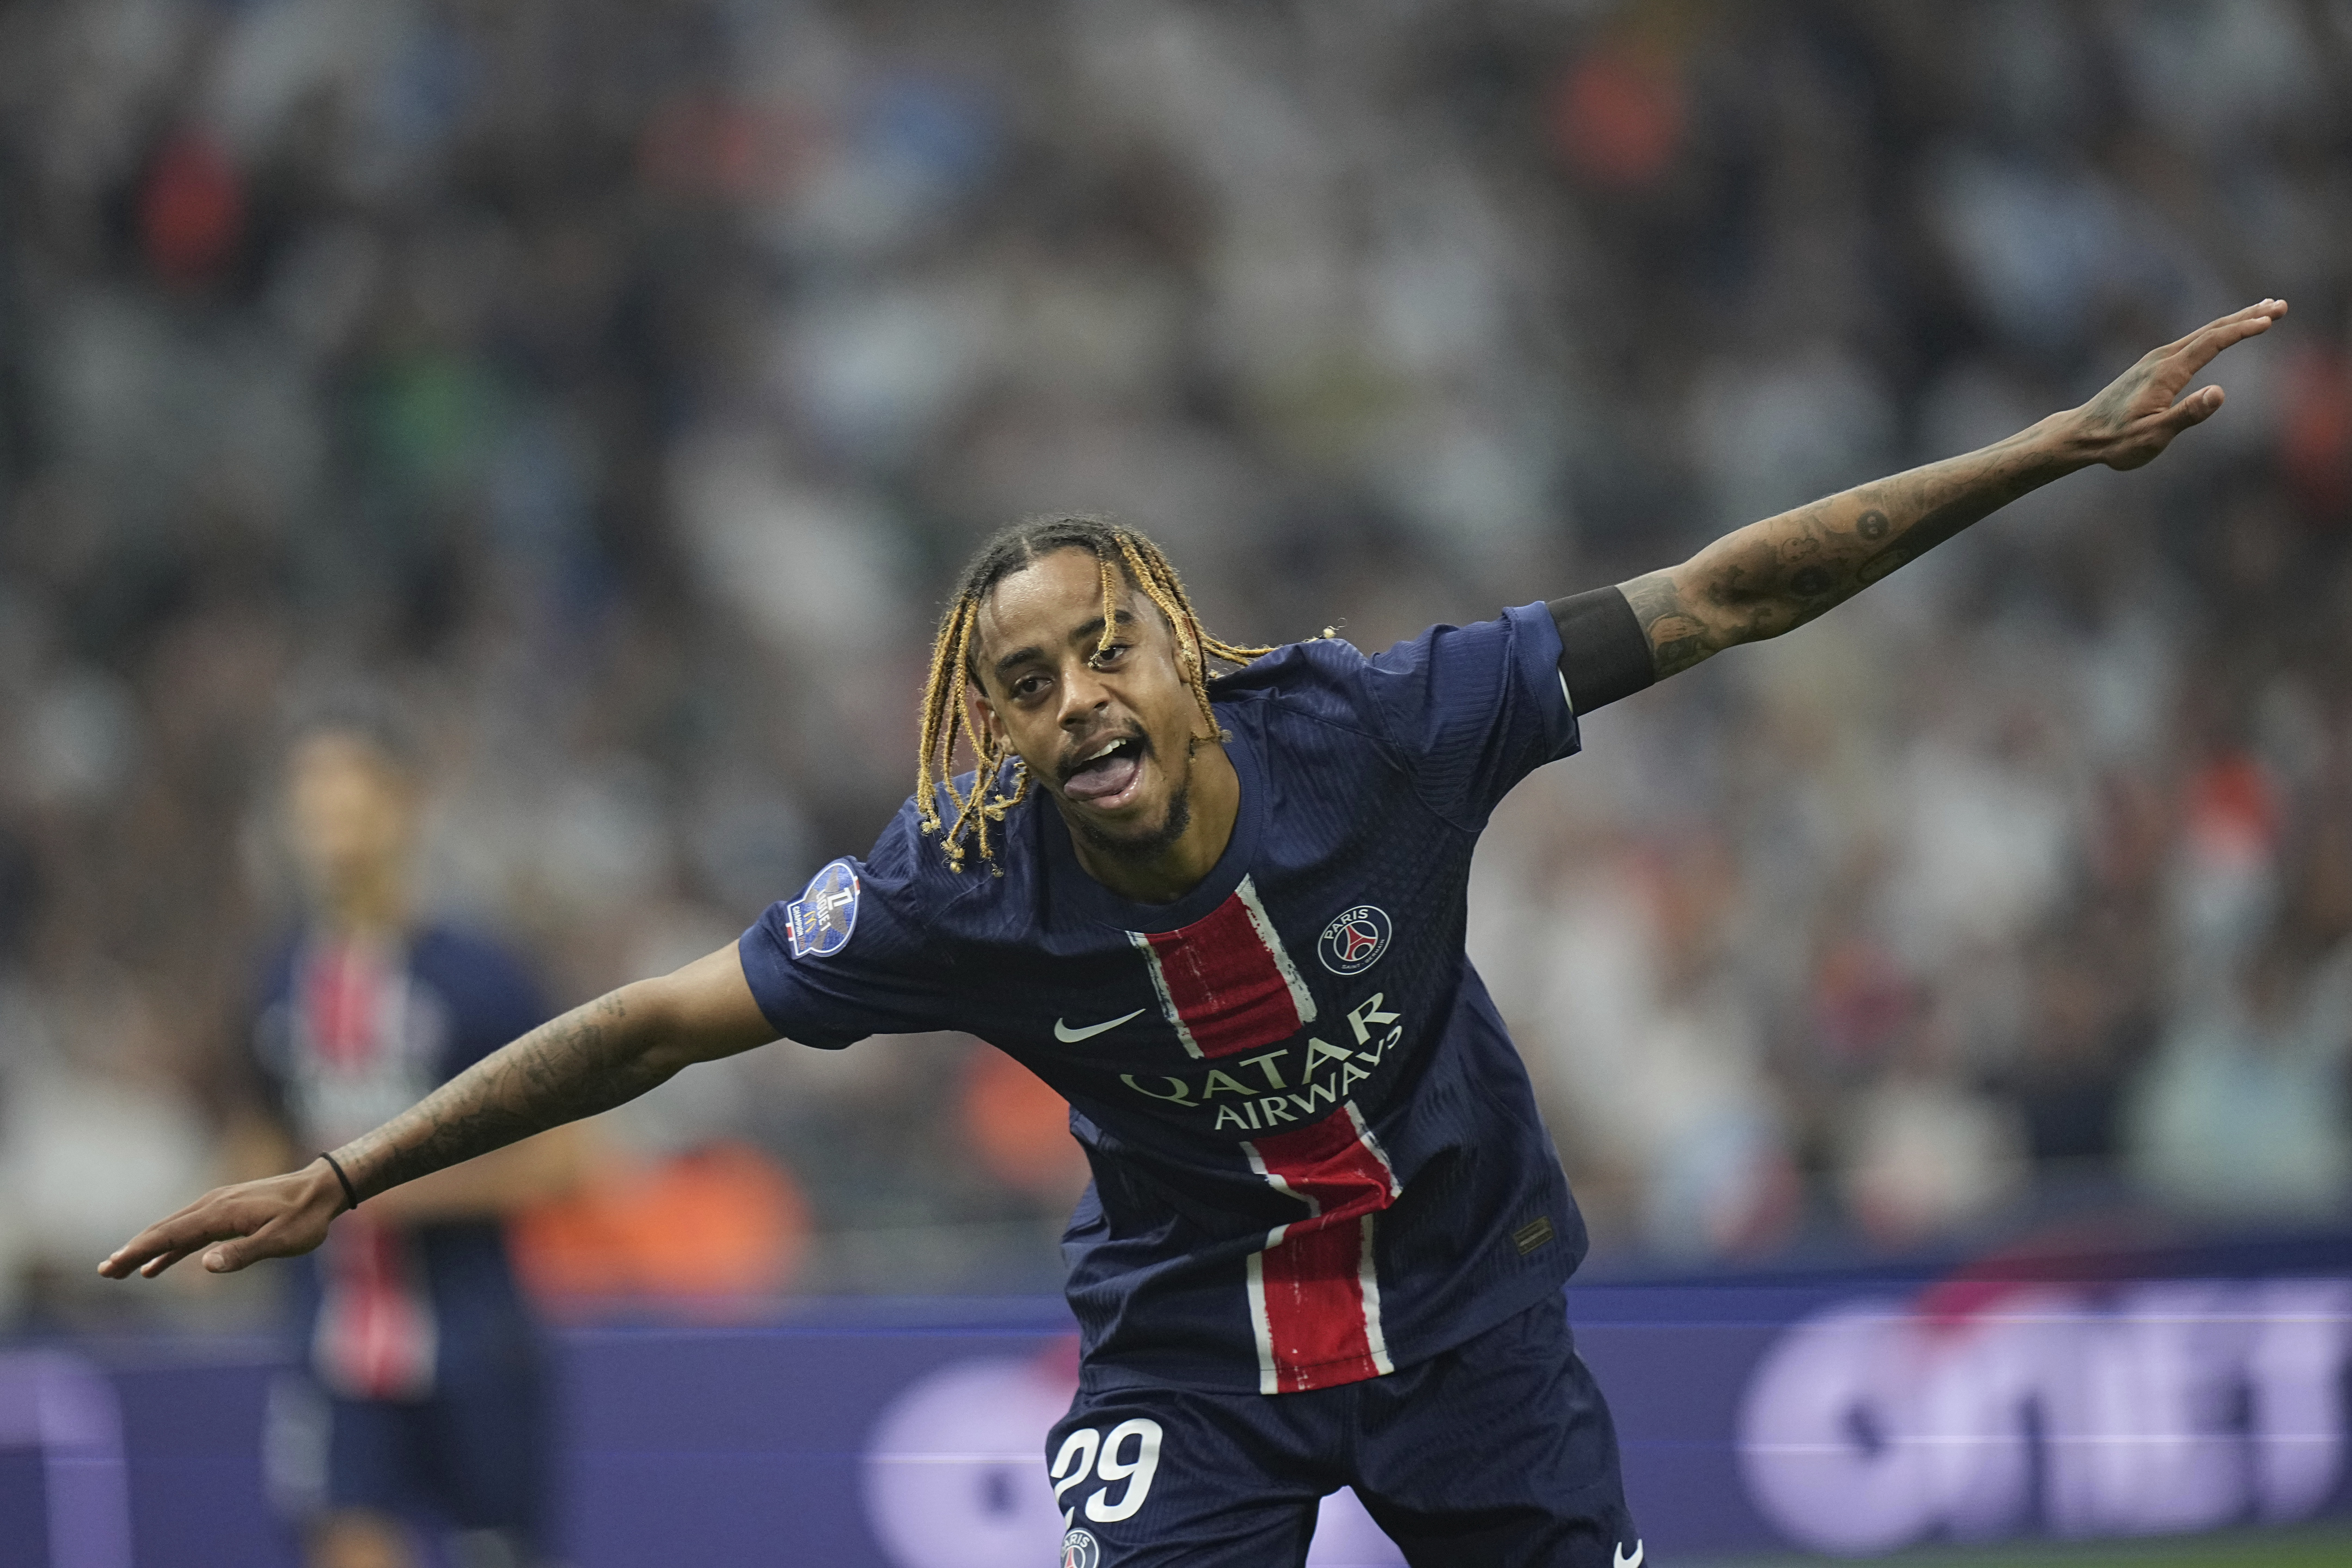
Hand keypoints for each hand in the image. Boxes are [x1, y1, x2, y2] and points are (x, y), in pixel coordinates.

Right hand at [97, 1159, 346, 1278]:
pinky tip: (157, 1267)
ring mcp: (218, 1206)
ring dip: (147, 1250)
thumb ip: (244, 1253)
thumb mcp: (280, 1240)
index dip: (139, 1251)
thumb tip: (205, 1265)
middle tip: (105, 1271)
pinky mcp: (227, 1211)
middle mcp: (213, 1205)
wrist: (323, 1188)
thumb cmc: (305, 1217)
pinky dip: (170, 1248)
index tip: (113, 1265)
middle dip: (133, 1250)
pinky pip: (190, 1232)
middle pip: (164, 1230)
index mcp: (220, 1213)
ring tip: (122, 1270)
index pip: (170, 1235)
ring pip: (174, 1230)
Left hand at [2068, 299, 2286, 470]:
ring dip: (2234, 321)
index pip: (2211, 343)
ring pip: (2202, 334)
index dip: (2241, 330)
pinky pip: (2191, 343)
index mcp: (2166, 372)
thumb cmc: (2115, 441)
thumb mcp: (2152, 435)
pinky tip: (2223, 334)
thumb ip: (2186, 414)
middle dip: (2247, 316)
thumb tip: (2219, 393)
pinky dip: (2214, 333)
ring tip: (2263, 311)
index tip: (2270, 320)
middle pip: (2211, 330)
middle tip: (2281, 305)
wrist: (2080, 435)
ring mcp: (2155, 361)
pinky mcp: (2152, 367)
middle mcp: (2161, 359)